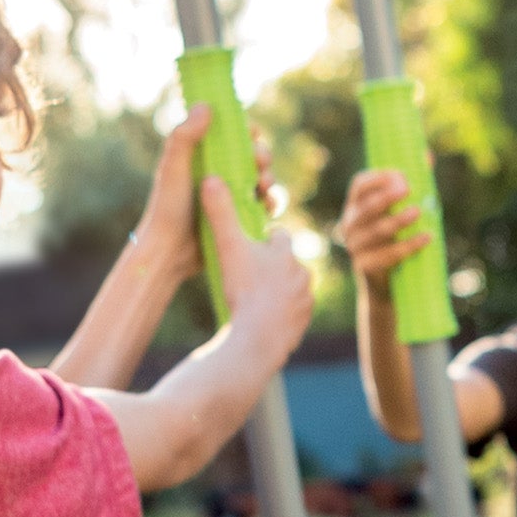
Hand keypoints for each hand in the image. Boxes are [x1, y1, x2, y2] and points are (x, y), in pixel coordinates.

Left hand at [133, 106, 277, 289]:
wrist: (169, 253)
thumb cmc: (166, 208)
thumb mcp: (172, 168)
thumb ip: (185, 136)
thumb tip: (206, 105)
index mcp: (203, 155)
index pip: (231, 134)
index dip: (246, 129)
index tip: (252, 131)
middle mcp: (219, 173)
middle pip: (252, 155)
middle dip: (262, 154)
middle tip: (259, 159)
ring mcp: (231, 197)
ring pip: (262, 180)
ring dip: (270, 178)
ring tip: (264, 185)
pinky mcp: (240, 218)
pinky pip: (264, 207)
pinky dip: (271, 203)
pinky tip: (269, 206)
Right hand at [203, 176, 311, 364]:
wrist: (258, 338)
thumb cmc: (244, 290)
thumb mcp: (228, 247)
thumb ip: (220, 213)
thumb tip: (211, 178)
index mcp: (286, 252)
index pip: (278, 235)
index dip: (263, 239)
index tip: (250, 246)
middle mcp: (302, 273)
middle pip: (286, 264)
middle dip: (271, 267)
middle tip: (249, 275)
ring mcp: (305, 300)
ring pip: (291, 289)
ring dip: (276, 292)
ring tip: (254, 301)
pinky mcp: (302, 324)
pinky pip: (292, 315)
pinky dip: (279, 316)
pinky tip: (262, 321)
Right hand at [337, 168, 428, 290]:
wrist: (386, 285)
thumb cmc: (394, 240)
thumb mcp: (398, 212)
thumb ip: (410, 187)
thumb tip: (427, 156)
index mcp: (355, 206)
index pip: (360, 185)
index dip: (378, 178)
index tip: (400, 174)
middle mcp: (350, 225)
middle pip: (367, 207)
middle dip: (387, 197)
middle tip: (409, 189)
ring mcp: (355, 247)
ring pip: (378, 231)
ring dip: (399, 221)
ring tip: (418, 212)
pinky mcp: (365, 267)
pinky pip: (388, 255)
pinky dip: (409, 246)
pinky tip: (426, 237)